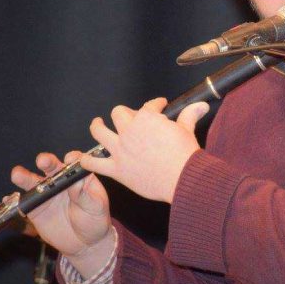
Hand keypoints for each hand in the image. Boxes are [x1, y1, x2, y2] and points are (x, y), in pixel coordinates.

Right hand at [11, 151, 114, 276]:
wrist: (85, 243)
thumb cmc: (95, 220)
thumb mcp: (96, 207)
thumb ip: (85, 195)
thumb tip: (76, 182)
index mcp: (79, 176)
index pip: (75, 161)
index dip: (71, 158)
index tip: (69, 160)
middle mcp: (61, 180)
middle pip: (52, 166)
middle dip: (46, 161)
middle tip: (43, 161)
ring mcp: (47, 193)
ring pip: (34, 181)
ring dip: (25, 176)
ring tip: (17, 174)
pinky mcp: (36, 208)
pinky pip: (24, 202)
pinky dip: (16, 199)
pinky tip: (10, 198)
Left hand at [80, 98, 209, 203]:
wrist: (183, 179)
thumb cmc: (185, 155)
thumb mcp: (187, 131)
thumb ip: (189, 115)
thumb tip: (200, 105)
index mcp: (147, 118)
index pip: (148, 105)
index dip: (155, 104)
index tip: (159, 106)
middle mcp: (129, 131)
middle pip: (119, 113)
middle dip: (125, 113)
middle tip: (130, 118)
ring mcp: (120, 149)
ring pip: (99, 131)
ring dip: (97, 126)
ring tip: (97, 124)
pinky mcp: (117, 169)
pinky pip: (94, 162)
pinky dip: (87, 160)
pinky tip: (83, 157)